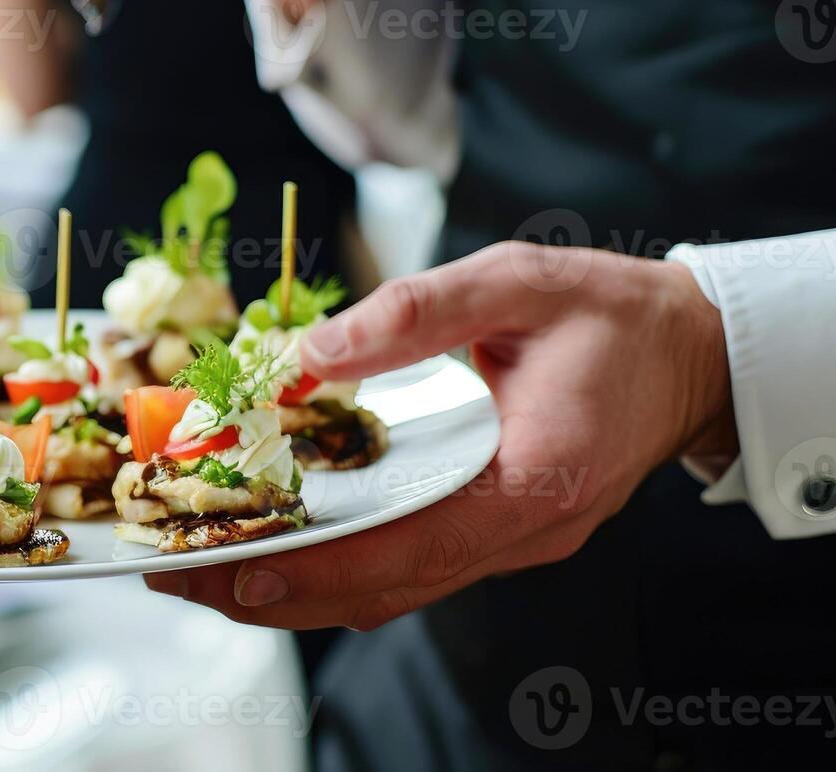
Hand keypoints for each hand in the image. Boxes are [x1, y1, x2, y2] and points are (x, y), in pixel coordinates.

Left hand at [145, 242, 738, 630]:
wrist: (691, 350)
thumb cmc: (608, 313)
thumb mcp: (516, 282)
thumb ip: (415, 311)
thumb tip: (312, 352)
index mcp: (540, 478)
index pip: (419, 545)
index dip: (326, 566)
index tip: (244, 573)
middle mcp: (525, 530)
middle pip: (390, 587)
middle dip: (280, 590)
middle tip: (180, 577)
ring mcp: (514, 541)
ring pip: (394, 589)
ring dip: (298, 588)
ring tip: (203, 574)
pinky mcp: (496, 530)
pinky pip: (409, 567)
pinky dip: (340, 569)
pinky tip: (278, 554)